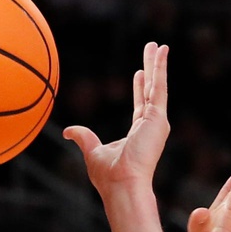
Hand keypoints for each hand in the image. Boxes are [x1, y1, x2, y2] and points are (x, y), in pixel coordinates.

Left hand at [64, 42, 168, 192]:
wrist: (121, 185)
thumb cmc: (109, 176)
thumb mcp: (92, 151)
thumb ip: (83, 137)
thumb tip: (68, 131)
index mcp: (138, 134)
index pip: (140, 105)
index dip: (140, 89)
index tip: (139, 73)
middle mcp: (150, 127)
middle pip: (151, 92)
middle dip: (152, 71)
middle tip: (154, 51)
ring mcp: (156, 122)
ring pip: (157, 86)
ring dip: (158, 65)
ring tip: (160, 46)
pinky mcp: (158, 118)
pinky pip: (159, 87)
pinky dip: (161, 68)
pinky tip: (162, 52)